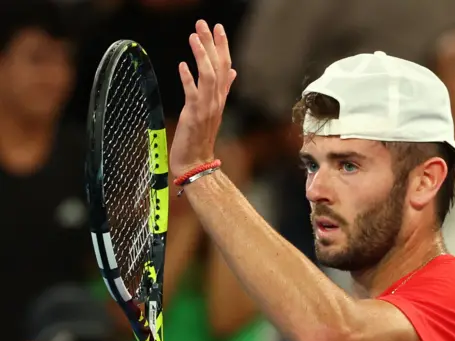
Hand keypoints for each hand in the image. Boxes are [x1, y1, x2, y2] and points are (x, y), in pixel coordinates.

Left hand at [170, 20, 236, 177]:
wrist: (196, 163)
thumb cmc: (200, 138)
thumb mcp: (213, 110)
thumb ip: (223, 90)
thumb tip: (232, 72)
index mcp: (220, 98)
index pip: (226, 67)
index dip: (223, 47)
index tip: (219, 28)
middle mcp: (216, 100)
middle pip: (218, 67)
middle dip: (212, 44)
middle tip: (205, 24)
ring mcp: (207, 108)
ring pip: (209, 76)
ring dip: (202, 55)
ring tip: (194, 37)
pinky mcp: (195, 115)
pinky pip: (193, 94)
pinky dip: (188, 79)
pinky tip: (182, 65)